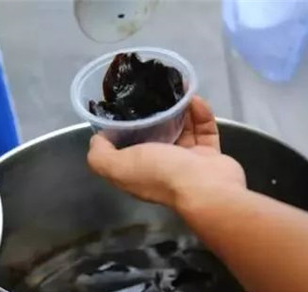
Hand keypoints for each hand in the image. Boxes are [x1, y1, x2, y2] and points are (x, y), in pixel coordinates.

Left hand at [87, 96, 245, 206]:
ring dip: (180, 109)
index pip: (126, 149)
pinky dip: (201, 114)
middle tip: (154, 89)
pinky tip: (196, 97)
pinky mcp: (210, 156)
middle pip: (155, 136)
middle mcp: (161, 168)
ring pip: (181, 130)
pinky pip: (204, 131)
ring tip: (177, 87)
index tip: (124, 104)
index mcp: (137, 172)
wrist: (208, 187)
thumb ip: (101, 155)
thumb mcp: (118, 165)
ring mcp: (187, 163)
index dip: (123, 128)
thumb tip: (97, 139)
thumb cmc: (162, 173)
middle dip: (154, 113)